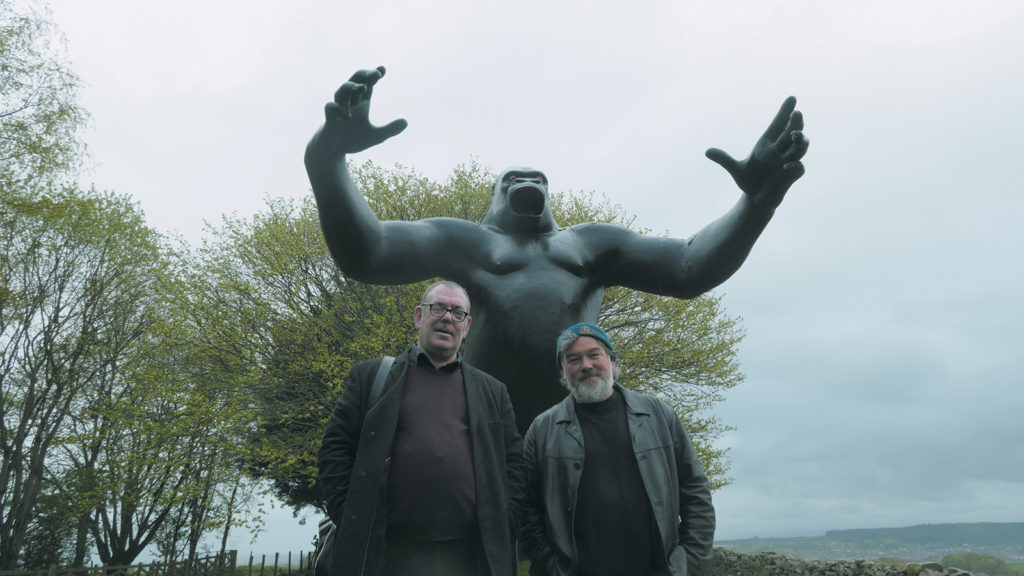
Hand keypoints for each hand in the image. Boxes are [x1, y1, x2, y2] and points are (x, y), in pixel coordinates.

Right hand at [307, 66, 407, 157]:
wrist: (334, 151)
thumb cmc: (354, 140)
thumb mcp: (376, 136)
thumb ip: (390, 129)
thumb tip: (406, 122)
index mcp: (361, 104)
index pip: (368, 84)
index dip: (374, 76)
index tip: (382, 69)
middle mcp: (350, 103)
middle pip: (355, 82)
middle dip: (364, 76)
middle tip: (376, 74)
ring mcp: (338, 109)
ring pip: (341, 91)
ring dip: (351, 87)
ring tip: (362, 88)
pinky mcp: (329, 119)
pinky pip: (330, 108)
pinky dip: (338, 108)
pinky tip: (347, 116)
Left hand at [705, 96, 808, 210]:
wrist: (756, 200)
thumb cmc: (748, 181)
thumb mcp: (736, 170)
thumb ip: (725, 160)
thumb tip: (707, 151)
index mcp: (767, 144)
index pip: (778, 124)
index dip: (785, 111)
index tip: (792, 98)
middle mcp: (779, 151)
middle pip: (793, 132)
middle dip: (796, 123)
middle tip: (796, 114)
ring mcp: (787, 162)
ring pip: (801, 147)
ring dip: (801, 141)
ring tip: (795, 136)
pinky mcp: (791, 176)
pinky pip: (798, 168)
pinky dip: (794, 166)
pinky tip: (785, 167)